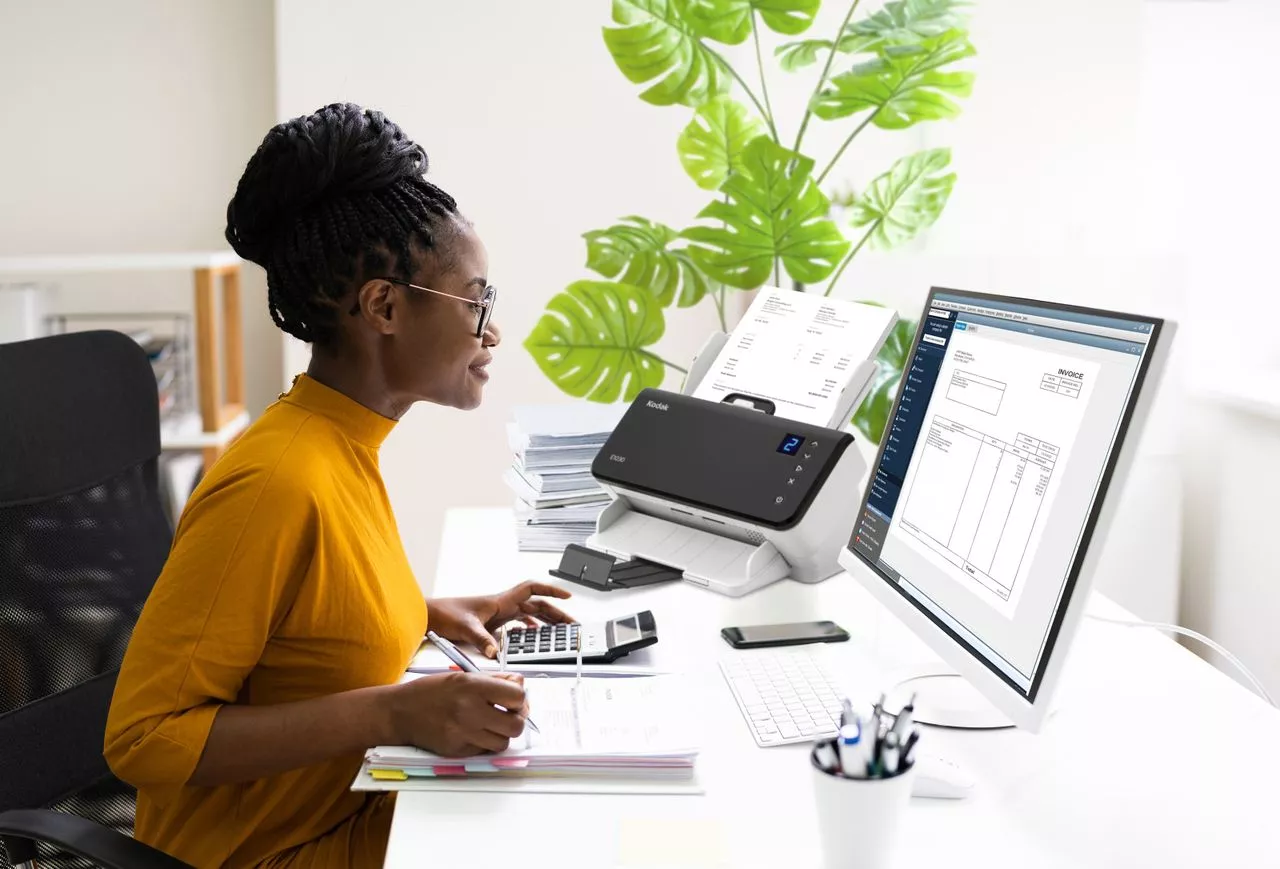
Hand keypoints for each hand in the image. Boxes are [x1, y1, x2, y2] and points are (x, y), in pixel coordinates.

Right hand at [388, 672, 528, 756]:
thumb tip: (520, 684)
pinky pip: (484, 751)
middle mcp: (469, 711)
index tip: (513, 699)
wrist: (400, 712)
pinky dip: (484, 743)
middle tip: (507, 714)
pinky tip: (474, 732)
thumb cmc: (431, 691)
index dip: (520, 698)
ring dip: (501, 734)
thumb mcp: (462, 675)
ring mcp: (463, 734)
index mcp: (473, 687)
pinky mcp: (457, 751)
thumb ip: (494, 679)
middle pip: (516, 725)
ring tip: (489, 724)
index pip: (517, 696)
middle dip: (515, 719)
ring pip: (503, 743)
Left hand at [428, 581, 572, 657]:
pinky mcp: (492, 624)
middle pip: (536, 605)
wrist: (430, 616)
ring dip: (545, 621)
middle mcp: (502, 606)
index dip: (551, 590)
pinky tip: (533, 636)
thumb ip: (482, 640)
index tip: (567, 596)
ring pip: (529, 614)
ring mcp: (498, 615)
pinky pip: (517, 624)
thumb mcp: (465, 628)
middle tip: (570, 624)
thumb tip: (495, 652)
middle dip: (555, 612)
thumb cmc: (444, 614)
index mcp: (500, 601)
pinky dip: (529, 629)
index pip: (532, 589)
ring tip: (558, 631)